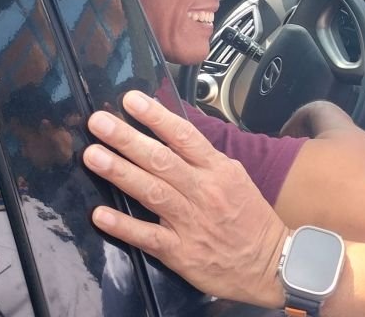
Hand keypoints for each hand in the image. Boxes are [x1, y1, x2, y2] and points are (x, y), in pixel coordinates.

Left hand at [83, 92, 288, 308]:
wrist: (271, 263)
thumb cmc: (251, 219)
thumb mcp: (235, 178)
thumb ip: (204, 160)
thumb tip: (173, 137)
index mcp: (218, 170)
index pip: (184, 136)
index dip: (156, 117)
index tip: (131, 100)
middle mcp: (203, 192)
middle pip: (161, 160)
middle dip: (127, 139)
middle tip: (99, 123)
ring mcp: (191, 222)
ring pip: (152, 192)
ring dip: (120, 172)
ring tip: (94, 155)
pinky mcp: (181, 252)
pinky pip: (148, 237)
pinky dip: (123, 225)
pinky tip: (100, 214)